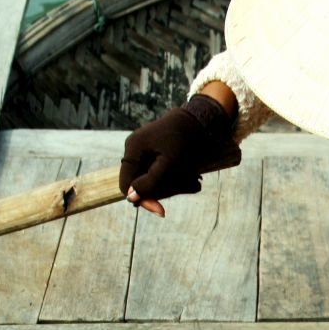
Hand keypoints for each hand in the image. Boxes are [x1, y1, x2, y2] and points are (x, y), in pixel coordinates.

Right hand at [119, 93, 239, 215]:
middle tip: (193, 186)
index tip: (161, 211)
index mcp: (133, 149)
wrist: (202, 118)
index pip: (126, 183)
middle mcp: (136, 150)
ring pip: (155, 180)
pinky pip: (163, 174)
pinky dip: (178, 178)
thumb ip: (150, 181)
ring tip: (197, 182)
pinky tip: (195, 179)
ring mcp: (146, 152)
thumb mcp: (170, 163)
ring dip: (176, 185)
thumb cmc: (186, 139)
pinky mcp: (157, 154)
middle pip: (142, 183)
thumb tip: (130, 197)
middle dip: (167, 189)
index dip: (141, 199)